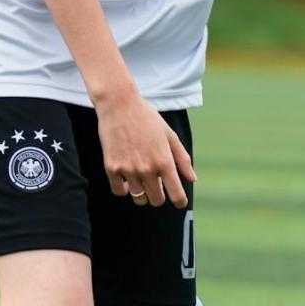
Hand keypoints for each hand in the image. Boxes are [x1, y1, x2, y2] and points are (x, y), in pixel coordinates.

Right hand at [97, 92, 194, 209]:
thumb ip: (182, 159)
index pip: (176, 194)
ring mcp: (128, 169)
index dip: (179, 201)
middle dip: (159, 196)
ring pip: (138, 198)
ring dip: (142, 193)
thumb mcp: (169, 135)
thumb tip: (192, 179)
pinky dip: (124, 189)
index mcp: (164, 161)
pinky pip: (118, 191)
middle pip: (156, 200)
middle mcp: (147, 168)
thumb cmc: (146, 118)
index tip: (178, 201)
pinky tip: (127, 180)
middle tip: (157, 185)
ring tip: (141, 180)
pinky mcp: (112, 167)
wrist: (118, 105)